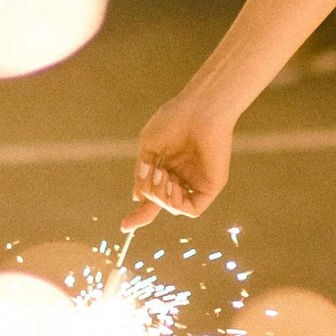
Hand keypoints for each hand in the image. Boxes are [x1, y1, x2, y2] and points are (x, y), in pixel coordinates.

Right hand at [131, 94, 234, 224]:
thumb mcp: (147, 147)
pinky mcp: (211, 185)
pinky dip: (176, 203)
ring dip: (160, 196)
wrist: (199, 109)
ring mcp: (197, 181)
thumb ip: (142, 174)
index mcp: (168, 165)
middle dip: (149, 195)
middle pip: (161, 202)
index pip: (154, 195)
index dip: (140, 212)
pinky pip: (192, 209)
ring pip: (174, 207)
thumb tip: (137, 198)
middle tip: (152, 173)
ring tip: (161, 174)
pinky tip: (172, 185)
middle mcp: (183, 175)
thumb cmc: (173, 120)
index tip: (124, 226)